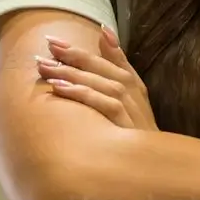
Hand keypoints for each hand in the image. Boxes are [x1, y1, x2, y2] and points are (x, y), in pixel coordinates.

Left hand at [36, 27, 157, 132]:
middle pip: (102, 68)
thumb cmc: (136, 134)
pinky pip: (103, 104)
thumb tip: (103, 33)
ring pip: (101, 84)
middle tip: (47, 47)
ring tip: (46, 67)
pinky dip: (82, 93)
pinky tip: (60, 88)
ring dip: (72, 73)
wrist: (153, 166)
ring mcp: (131, 110)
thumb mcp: (130, 102)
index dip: (80, 49)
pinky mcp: (126, 126)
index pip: (108, 58)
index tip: (53, 40)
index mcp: (134, 85)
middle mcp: (134, 93)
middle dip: (73, 55)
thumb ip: (117, 69)